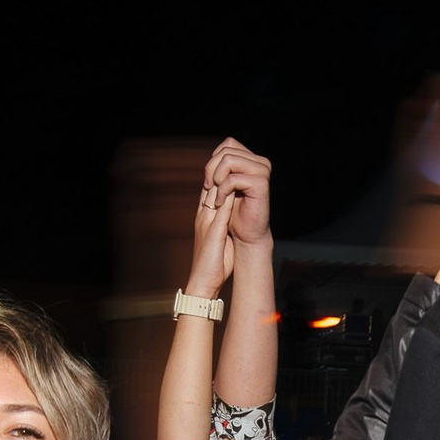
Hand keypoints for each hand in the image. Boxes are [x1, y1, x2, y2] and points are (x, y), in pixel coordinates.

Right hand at [186, 161, 236, 299]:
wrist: (203, 282)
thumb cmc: (213, 265)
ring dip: (223, 179)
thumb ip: (223, 225)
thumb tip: (232, 216)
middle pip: (210, 186)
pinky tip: (236, 187)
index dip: (218, 176)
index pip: (209, 190)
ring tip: (235, 166)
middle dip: (220, 172)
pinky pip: (220, 210)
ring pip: (212, 194)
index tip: (230, 166)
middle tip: (233, 157)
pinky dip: (226, 197)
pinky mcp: (213, 231)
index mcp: (204, 218)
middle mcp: (203, 216)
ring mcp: (206, 223)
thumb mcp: (219, 239)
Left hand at [210, 139, 273, 246]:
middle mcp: (261, 163)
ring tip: (216, 196)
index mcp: (253, 160)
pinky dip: (222, 191)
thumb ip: (220, 168)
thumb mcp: (223, 185)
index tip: (209, 181)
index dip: (214, 160)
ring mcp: (262, 172)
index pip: (228, 144)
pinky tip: (221, 203)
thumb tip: (214, 154)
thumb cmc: (233, 213)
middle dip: (211, 169)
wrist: (245, 235)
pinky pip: (232, 178)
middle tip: (209, 189)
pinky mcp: (261, 184)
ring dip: (216, 179)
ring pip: (229, 160)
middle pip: (226, 151)